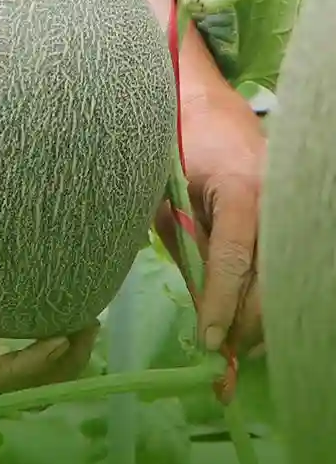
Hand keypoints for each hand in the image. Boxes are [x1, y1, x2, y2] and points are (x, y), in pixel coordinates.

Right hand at [0, 244, 98, 401]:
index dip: (34, 363)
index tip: (63, 337)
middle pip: (28, 386)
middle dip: (63, 361)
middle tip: (89, 318)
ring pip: (32, 380)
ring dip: (63, 356)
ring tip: (88, 315)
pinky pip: (23, 364)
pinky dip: (50, 348)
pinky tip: (66, 316)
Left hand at [164, 87, 266, 359]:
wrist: (206, 104)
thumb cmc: (176, 147)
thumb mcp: (167, 199)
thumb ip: (185, 249)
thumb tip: (201, 308)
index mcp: (240, 188)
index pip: (234, 259)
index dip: (222, 304)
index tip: (210, 342)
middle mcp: (277, 197)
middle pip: (271, 277)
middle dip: (248, 323)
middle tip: (224, 359)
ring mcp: (292, 204)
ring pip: (287, 276)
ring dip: (263, 316)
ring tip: (237, 349)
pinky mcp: (295, 212)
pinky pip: (289, 261)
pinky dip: (273, 293)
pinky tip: (254, 320)